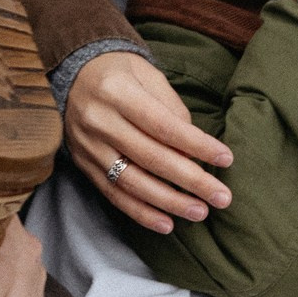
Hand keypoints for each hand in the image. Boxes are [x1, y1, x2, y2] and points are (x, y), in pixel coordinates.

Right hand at [63, 49, 233, 233]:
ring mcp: (89, 147)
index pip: (163, 125)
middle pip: (151, 158)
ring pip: (132, 182)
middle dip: (190, 181)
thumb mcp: (147, 75)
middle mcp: (100, 121)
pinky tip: (166, 224)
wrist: (72, 74)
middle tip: (221, 197)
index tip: (225, 159)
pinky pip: (114, 195)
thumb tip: (193, 153)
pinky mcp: (84, 166)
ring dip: (169, 202)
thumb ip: (172, 110)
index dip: (196, 145)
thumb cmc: (119, 72)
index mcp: (118, 92)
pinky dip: (141, 212)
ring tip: (199, 212)